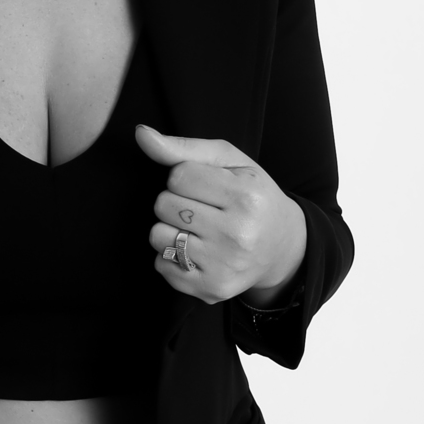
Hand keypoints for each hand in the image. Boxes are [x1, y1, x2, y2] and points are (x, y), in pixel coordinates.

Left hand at [134, 126, 306, 306]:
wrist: (282, 246)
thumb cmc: (250, 195)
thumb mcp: (229, 161)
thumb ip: (183, 147)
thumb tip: (141, 133)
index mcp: (246, 196)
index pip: (178, 176)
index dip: (184, 177)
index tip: (205, 185)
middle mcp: (238, 234)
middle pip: (164, 205)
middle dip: (175, 202)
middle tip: (202, 208)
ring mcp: (224, 265)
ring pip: (158, 236)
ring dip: (169, 229)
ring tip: (197, 229)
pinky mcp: (211, 289)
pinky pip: (161, 265)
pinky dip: (171, 256)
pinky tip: (197, 251)